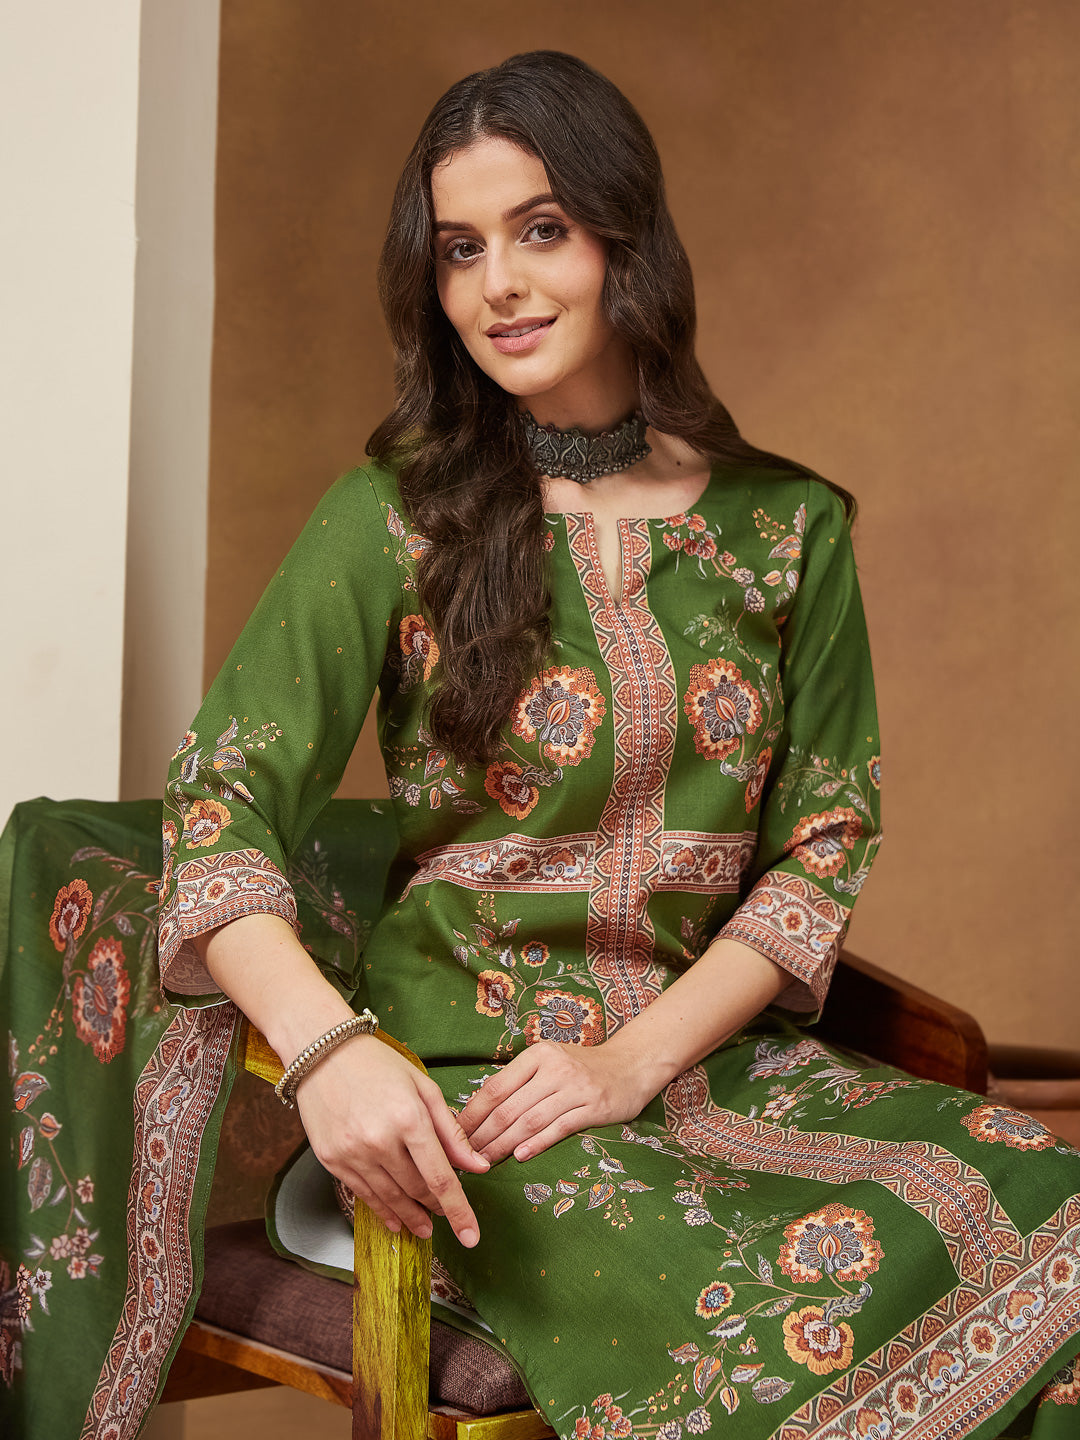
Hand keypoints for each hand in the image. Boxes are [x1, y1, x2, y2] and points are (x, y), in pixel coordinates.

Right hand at [295, 1035, 488, 1246]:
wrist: (321, 1052)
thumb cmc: (378, 1064)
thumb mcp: (423, 1088)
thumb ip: (452, 1131)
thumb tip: (478, 1166)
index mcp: (409, 1119)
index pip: (440, 1177)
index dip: (459, 1210)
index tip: (472, 1237)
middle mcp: (380, 1140)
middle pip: (417, 1190)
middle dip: (436, 1208)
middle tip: (448, 1216)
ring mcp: (352, 1153)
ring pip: (390, 1198)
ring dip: (411, 1217)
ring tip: (425, 1228)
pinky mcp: (332, 1160)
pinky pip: (363, 1195)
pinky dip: (382, 1211)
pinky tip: (395, 1219)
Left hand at [458, 1040, 649, 1165]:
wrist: (631, 1064)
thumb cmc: (583, 1067)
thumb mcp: (550, 1061)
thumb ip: (521, 1080)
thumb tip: (480, 1110)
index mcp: (537, 1055)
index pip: (495, 1087)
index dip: (472, 1113)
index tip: (454, 1134)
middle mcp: (554, 1068)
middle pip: (509, 1108)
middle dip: (482, 1136)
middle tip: (463, 1157)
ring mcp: (575, 1088)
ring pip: (529, 1121)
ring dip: (503, 1145)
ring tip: (484, 1162)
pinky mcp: (593, 1107)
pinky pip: (559, 1128)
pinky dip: (537, 1144)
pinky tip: (519, 1157)